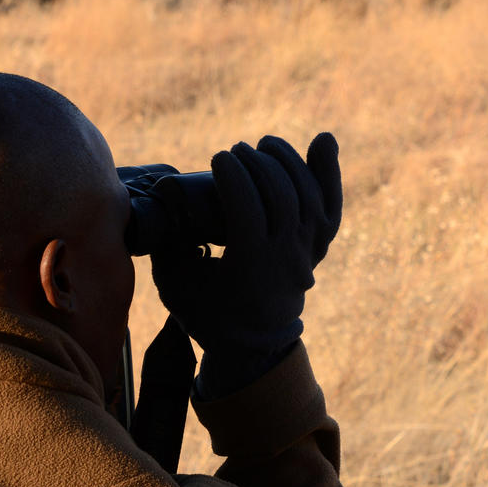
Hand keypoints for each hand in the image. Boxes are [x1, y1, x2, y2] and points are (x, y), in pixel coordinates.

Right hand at [150, 133, 341, 395]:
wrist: (253, 346)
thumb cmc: (208, 313)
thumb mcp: (175, 284)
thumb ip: (165, 244)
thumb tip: (156, 199)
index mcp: (251, 267)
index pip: (248, 211)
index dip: (234, 178)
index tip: (218, 157)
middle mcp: (287, 258)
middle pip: (281, 198)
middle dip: (258, 165)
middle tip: (236, 151)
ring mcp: (308, 253)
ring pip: (308, 197)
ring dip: (287, 162)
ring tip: (263, 145)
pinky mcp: (319, 247)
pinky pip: (331, 206)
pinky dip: (328, 173)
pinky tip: (323, 141)